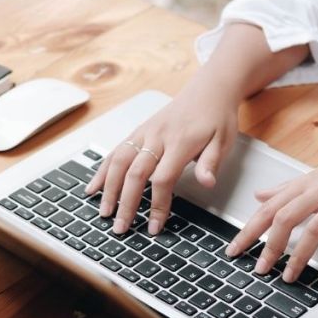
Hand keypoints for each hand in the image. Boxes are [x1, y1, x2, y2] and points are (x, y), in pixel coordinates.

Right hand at [85, 82, 239, 234]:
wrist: (208, 89)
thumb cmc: (216, 116)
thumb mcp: (224, 140)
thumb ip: (211, 163)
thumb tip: (207, 183)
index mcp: (180, 142)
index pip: (163, 178)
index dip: (157, 204)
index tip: (155, 226)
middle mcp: (157, 136)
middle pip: (135, 173)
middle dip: (126, 203)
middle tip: (120, 228)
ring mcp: (145, 133)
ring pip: (119, 161)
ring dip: (109, 189)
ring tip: (104, 212)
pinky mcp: (139, 131)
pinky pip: (116, 151)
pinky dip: (102, 170)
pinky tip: (93, 186)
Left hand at [225, 133, 317, 290]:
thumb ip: (288, 188)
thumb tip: (260, 196)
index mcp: (309, 183)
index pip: (271, 207)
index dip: (250, 229)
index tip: (235, 249)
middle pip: (286, 217)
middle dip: (269, 245)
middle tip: (259, 268)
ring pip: (315, 230)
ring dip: (299, 257)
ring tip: (288, 277)